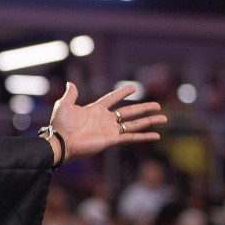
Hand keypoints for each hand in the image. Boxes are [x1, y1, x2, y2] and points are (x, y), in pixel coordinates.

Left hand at [48, 82, 165, 161]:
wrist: (61, 141)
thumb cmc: (61, 124)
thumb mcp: (64, 105)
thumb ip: (70, 94)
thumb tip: (70, 82)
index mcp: (95, 110)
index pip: (112, 99)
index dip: (122, 93)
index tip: (134, 87)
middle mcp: (105, 119)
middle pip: (129, 112)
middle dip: (143, 108)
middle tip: (157, 105)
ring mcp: (110, 130)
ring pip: (134, 124)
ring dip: (148, 121)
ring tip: (163, 118)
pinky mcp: (112, 140)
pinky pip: (131, 137)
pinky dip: (144, 136)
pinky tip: (156, 135)